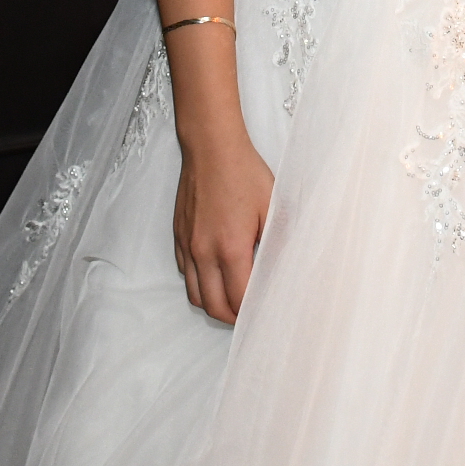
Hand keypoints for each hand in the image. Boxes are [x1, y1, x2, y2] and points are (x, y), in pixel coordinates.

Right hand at [174, 131, 274, 323]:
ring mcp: (188, 245)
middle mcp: (204, 252)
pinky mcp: (179, 237)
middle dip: (232, 317)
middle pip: (214, 306)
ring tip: (232, 300)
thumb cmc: (243, 173)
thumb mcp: (272, 207)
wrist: (211, 148)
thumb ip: (278, 242)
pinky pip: (186, 273)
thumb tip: (285, 268)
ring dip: (213, 304)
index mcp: (231, 248)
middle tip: (249, 315)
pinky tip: (215, 274)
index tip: (264, 312)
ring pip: (195, 295)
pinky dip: (199, 283)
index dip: (252, 312)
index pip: (239, 300)